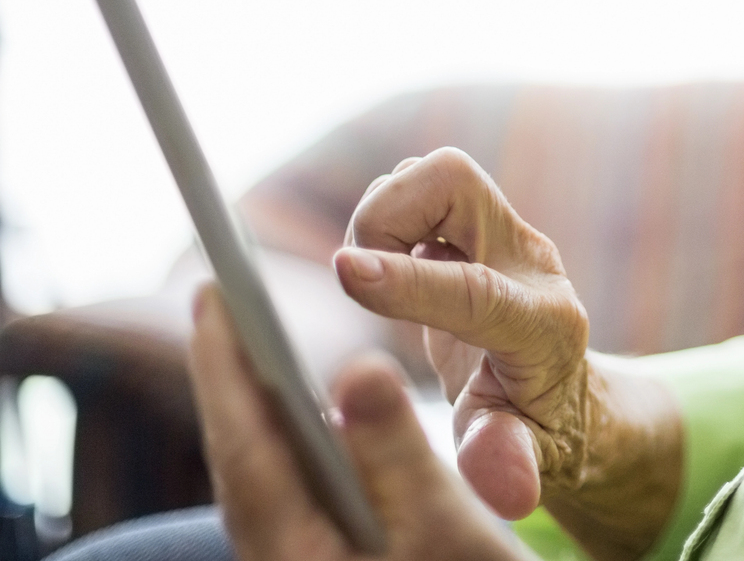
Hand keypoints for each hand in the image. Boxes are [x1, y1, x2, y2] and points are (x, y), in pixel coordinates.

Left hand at [187, 282, 517, 560]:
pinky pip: (281, 492)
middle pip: (241, 456)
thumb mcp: (446, 524)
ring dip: (252, 406)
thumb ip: (397, 448)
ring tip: (249, 344)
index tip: (214, 293)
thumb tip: (356, 367)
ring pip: (257, 476)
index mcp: (297, 551)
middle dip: (230, 376)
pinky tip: (296, 419)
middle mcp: (280, 560)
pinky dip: (280, 441)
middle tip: (220, 298)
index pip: (247, 443)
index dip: (226, 365)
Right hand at [333, 148, 590, 520]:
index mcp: (544, 325)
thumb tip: (507, 485)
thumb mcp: (531, 460)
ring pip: (433, 173)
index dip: (410, 281)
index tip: (347, 272)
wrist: (560, 396)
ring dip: (383, 217)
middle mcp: (528, 262)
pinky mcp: (474, 226)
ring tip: (380, 281)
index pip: (476, 291)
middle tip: (365, 279)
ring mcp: (502, 236)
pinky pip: (420, 188)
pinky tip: (390, 272)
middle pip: (456, 179)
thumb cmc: (539, 432)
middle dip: (389, 215)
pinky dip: (387, 219)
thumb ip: (511, 461)